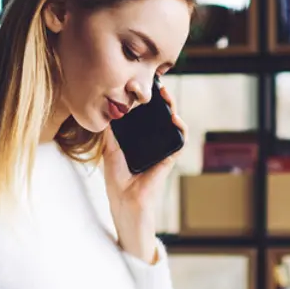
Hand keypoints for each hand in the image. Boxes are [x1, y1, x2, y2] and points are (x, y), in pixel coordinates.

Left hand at [102, 82, 188, 262]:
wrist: (125, 201)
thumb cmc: (118, 180)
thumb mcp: (110, 150)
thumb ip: (111, 133)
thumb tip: (108, 112)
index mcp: (139, 141)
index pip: (146, 117)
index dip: (147, 103)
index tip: (143, 89)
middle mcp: (153, 143)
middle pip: (161, 117)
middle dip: (161, 101)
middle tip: (158, 87)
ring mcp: (162, 150)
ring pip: (172, 125)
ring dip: (173, 109)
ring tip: (167, 96)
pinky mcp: (169, 159)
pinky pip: (179, 141)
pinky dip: (180, 129)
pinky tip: (175, 118)